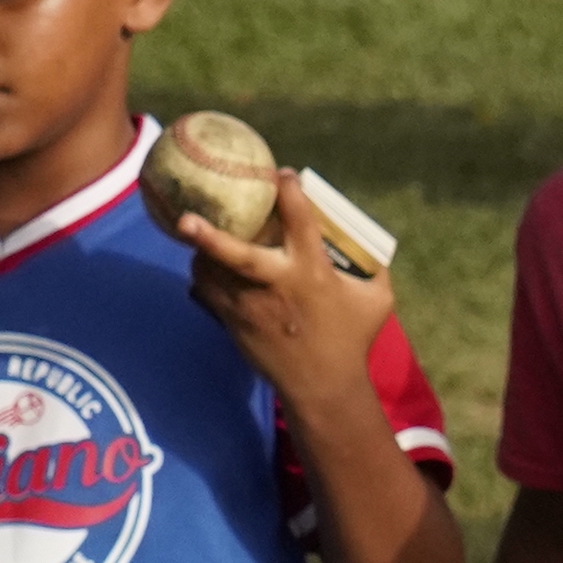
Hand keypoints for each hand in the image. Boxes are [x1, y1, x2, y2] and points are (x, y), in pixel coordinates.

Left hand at [177, 179, 393, 396]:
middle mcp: (276, 285)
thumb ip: (371, 266)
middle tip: (185, 218)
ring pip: (211, 271)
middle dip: (210, 235)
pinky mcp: (232, 324)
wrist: (323, 387)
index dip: (289, 190)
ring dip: (204, 251)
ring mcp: (249, 307)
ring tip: (202, 236)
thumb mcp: (377, 299)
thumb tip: (364, 238)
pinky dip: (203, 280)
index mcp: (313, 271)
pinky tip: (208, 274)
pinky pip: (205, 294)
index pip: (299, 219)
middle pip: (237, 254)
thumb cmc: (353, 340)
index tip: (281, 175)